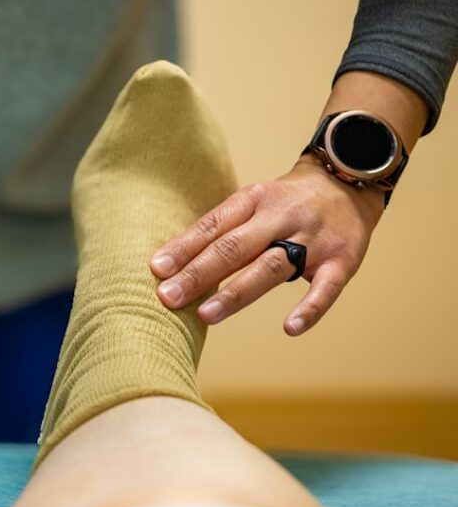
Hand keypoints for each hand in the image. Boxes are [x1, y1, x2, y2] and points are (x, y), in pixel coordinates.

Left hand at [149, 155, 384, 335]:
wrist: (349, 179)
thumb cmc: (286, 201)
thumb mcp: (252, 202)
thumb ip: (220, 231)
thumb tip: (172, 264)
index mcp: (253, 199)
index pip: (213, 226)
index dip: (184, 248)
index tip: (156, 269)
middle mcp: (281, 217)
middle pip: (234, 247)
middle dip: (198, 274)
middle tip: (168, 297)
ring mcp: (313, 239)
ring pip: (271, 267)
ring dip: (236, 293)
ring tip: (206, 314)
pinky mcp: (343, 260)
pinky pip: (327, 287)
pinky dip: (310, 309)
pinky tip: (290, 328)